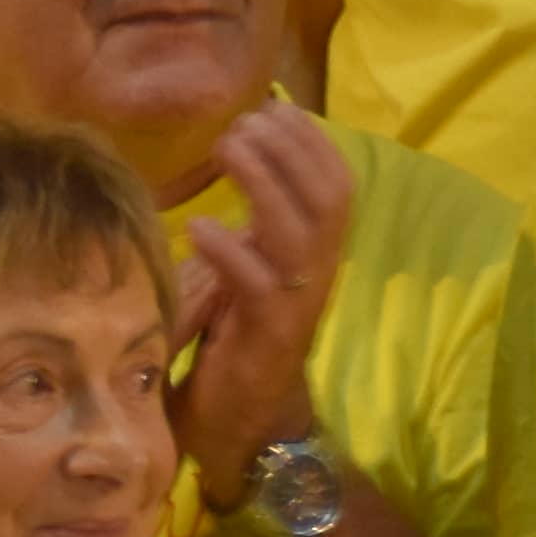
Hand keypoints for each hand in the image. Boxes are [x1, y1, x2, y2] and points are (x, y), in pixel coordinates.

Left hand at [174, 99, 358, 511]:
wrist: (240, 429)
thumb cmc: (232, 345)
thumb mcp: (243, 275)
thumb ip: (248, 227)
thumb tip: (236, 160)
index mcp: (314, 257)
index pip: (336, 185)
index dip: (312, 142)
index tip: (272, 107)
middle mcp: (316, 276)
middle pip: (328, 198)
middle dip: (292, 151)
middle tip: (245, 123)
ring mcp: (297, 307)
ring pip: (300, 233)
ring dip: (265, 183)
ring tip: (227, 149)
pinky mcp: (269, 339)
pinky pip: (257, 286)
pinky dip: (229, 251)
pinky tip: (199, 227)